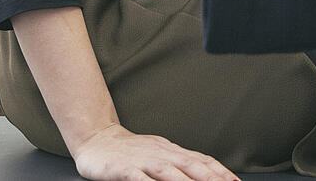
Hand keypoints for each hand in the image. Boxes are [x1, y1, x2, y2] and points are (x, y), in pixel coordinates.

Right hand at [70, 123, 238, 180]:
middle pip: (191, 166)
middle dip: (212, 179)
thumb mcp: (158, 153)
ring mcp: (142, 160)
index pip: (202, 161)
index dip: (220, 172)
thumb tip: (204, 173)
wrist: (96, 138)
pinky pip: (138, 179)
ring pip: (169, 172)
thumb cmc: (129, 151)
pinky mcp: (122, 169)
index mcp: (171, 151)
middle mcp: (160, 153)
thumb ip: (179, 165)